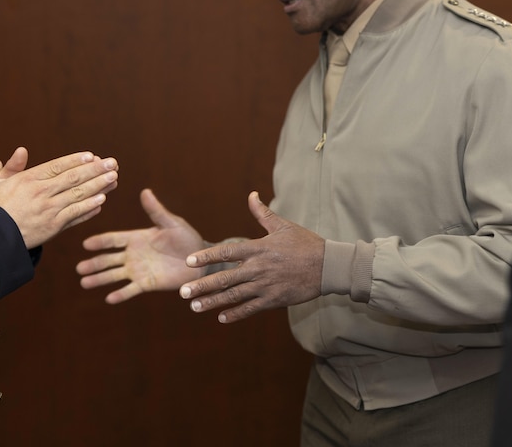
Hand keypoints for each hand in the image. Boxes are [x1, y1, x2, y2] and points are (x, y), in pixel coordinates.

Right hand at [0, 148, 118, 248]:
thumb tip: (20, 152)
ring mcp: (50, 211)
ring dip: (99, 186)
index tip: (93, 155)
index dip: (77, 160)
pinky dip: (89, 209)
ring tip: (114, 179)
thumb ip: (7, 167)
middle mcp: (42, 193)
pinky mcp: (53, 228)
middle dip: (96, 170)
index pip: (58, 166)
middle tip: (113, 163)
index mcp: (28, 179)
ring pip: (79, 195)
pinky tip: (102, 201)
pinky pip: (76, 216)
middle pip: (74, 178)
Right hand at [77, 188, 203, 303]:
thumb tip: (145, 191)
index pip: (114, 239)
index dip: (100, 241)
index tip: (86, 244)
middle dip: (94, 263)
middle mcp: (133, 254)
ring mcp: (139, 270)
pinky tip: (109, 299)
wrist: (200, 261)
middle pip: (109, 259)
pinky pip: (131, 289)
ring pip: (114, 275)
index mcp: (137, 238)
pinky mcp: (147, 284)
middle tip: (79, 268)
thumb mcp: (171, 223)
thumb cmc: (187, 239)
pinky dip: (120, 294)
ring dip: (100, 279)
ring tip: (84, 283)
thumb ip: (156, 211)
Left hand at [178, 192, 322, 323]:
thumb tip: (251, 195)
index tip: (190, 261)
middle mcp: (258, 268)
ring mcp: (265, 285)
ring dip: (213, 302)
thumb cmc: (305, 243)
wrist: (328, 266)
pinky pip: (251, 308)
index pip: (227, 252)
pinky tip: (222, 317)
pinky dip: (236, 314)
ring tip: (195, 307)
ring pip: (234, 296)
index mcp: (258, 248)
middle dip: (202, 286)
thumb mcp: (283, 226)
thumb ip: (262, 213)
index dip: (207, 256)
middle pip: (225, 278)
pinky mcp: (274, 300)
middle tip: (184, 292)